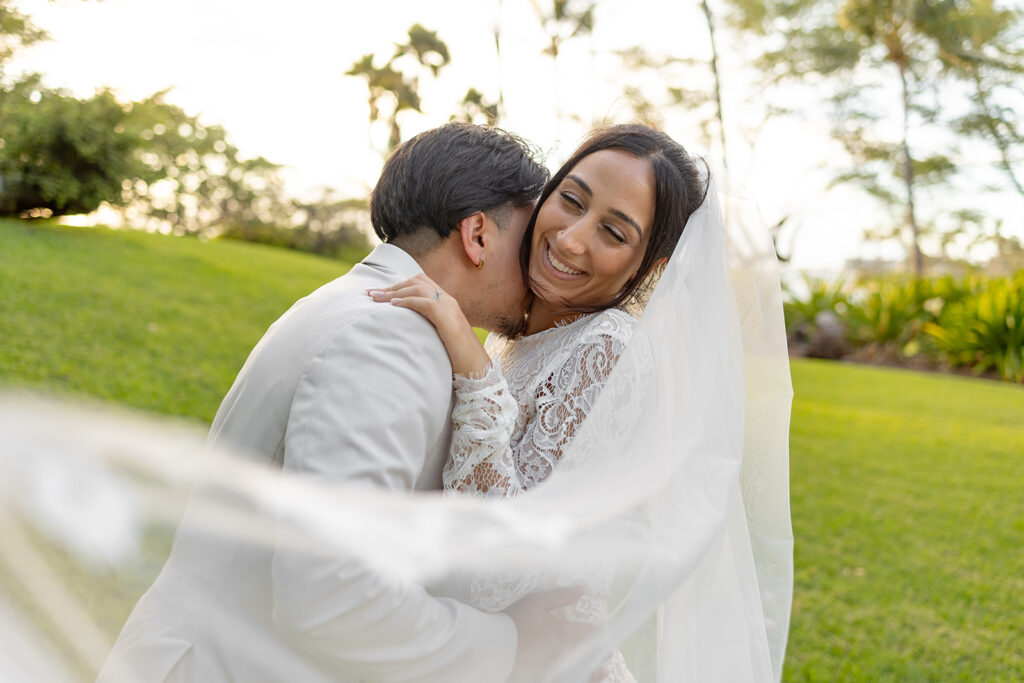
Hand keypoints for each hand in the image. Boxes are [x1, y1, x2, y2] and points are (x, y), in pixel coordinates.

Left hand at [368, 274, 491, 376]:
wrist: (477, 369)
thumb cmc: (458, 358)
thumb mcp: (440, 338)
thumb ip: (427, 328)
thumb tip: (405, 330)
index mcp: (447, 304)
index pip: (421, 283)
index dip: (398, 285)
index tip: (378, 293)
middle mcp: (449, 301)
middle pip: (417, 281)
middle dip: (392, 285)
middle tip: (370, 294)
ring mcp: (450, 309)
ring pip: (419, 287)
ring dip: (395, 291)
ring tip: (376, 299)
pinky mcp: (448, 320)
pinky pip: (426, 303)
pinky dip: (408, 301)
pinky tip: (393, 305)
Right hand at [504, 586, 599, 682]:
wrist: (492, 648)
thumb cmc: (514, 621)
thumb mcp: (536, 601)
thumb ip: (562, 595)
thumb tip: (584, 589)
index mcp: (564, 633)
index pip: (591, 632)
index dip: (599, 631)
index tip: (603, 630)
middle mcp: (564, 654)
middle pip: (589, 654)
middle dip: (599, 652)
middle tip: (607, 653)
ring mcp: (554, 669)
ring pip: (579, 670)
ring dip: (591, 669)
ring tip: (600, 671)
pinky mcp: (542, 678)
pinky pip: (563, 679)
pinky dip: (572, 677)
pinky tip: (576, 675)